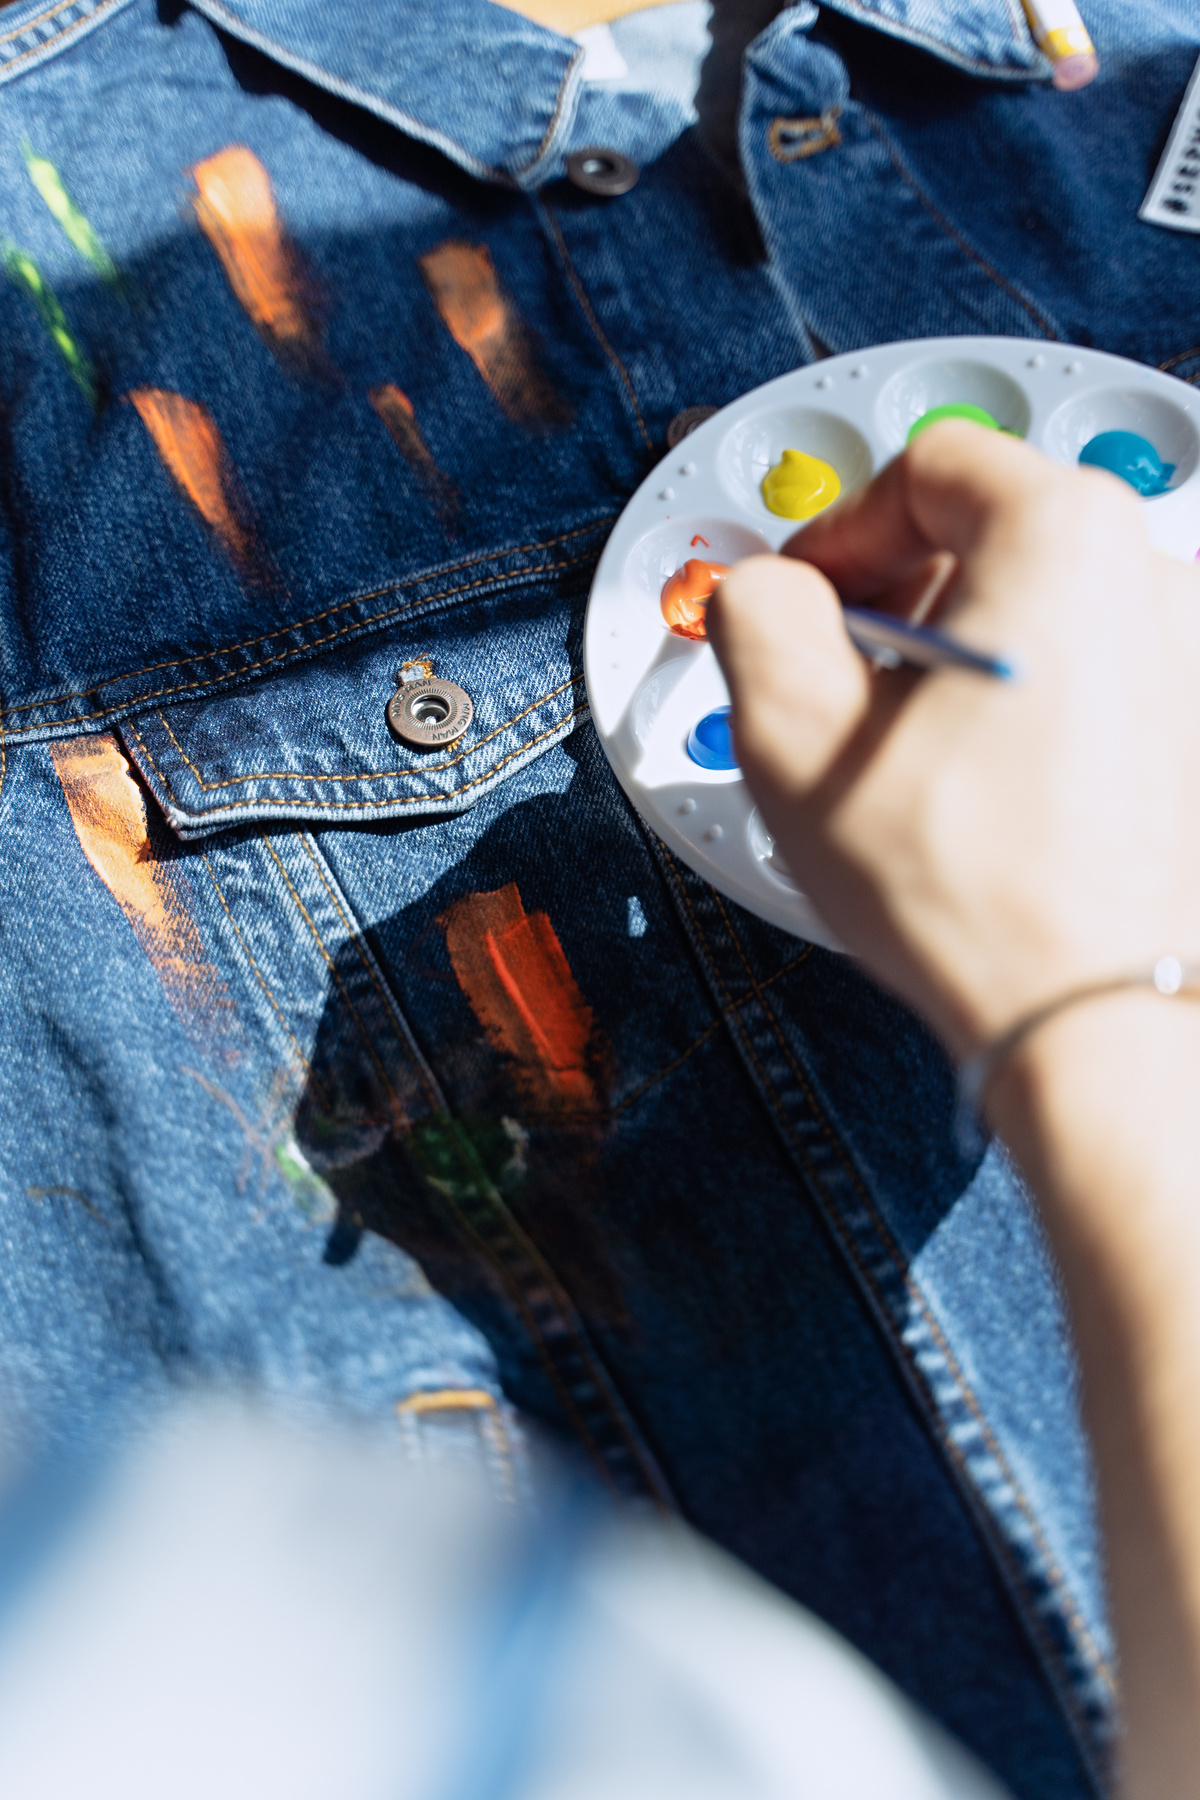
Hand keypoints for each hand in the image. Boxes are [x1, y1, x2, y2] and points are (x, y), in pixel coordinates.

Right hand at [707, 421, 1199, 1056]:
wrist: (1092, 1014)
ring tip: (906, 755)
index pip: (926, 466)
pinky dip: (1019, 703)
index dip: (839, 532)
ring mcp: (1186, 655)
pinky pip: (1086, 673)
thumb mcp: (792, 734)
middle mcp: (1150, 577)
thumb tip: (764, 589)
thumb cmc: (975, 891)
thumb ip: (752, 613)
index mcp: (1062, 537)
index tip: (804, 599)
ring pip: (1039, 606)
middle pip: (990, 528)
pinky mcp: (1190, 725)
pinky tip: (976, 788)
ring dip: (955, 655)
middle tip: (844, 683)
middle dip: (898, 596)